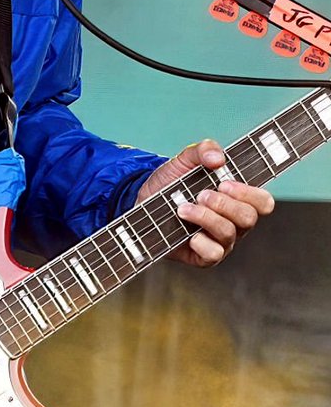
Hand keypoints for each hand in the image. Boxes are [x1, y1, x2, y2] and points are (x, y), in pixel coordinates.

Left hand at [135, 139, 274, 266]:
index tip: (224, 183)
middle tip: (201, 195)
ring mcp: (220, 240)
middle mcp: (234, 222)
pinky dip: (201, 243)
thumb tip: (218, 158)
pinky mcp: (204, 256)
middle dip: (224, 204)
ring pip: (228, 234)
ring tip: (183, 208)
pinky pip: (213, 254)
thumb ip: (203, 150)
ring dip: (206, 218)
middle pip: (248, 217)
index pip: (263, 202)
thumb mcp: (185, 159)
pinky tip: (188, 233)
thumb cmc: (171, 182)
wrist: (143, 199)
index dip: (249, 194)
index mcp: (237, 199)